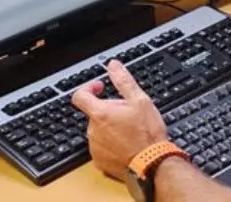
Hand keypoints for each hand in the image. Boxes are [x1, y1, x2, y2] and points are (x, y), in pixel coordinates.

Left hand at [72, 61, 167, 177]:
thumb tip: (113, 66)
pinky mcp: (100, 162)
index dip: (88, 88)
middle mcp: (93, 131)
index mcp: (100, 114)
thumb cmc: (147, 134)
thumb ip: (123, 81)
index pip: (80, 96)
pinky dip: (111, 144)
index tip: (100, 88)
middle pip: (94, 113)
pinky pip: (101, 147)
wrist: (151, 165)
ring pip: (98, 130)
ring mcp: (95, 147)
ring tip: (130, 130)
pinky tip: (127, 144)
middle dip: (108, 110)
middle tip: (128, 113)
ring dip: (110, 127)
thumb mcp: (140, 101)